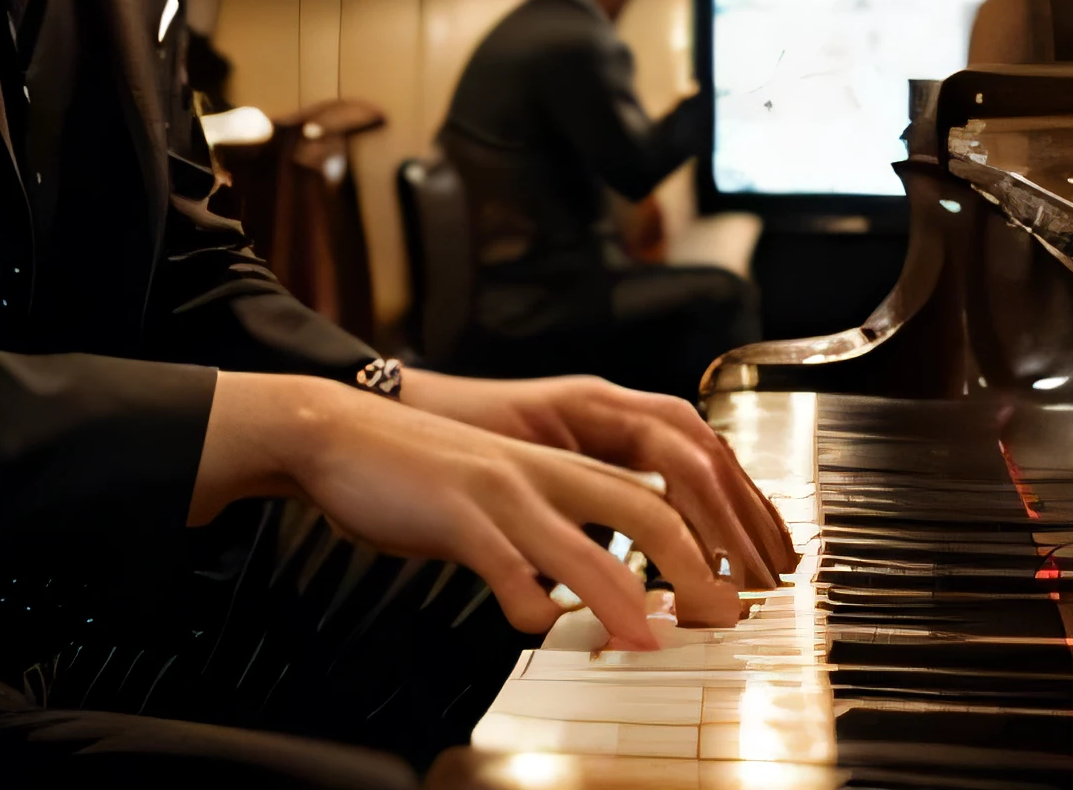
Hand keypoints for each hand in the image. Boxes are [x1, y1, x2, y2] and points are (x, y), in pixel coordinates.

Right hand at [190, 372, 730, 650]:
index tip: (733, 585)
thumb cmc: (420, 470)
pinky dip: (528, 604)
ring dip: (625, 598)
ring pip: (581, 544)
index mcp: (558, 466)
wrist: (339, 432)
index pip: (657, 494)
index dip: (705, 538)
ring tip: (652, 641)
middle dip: (693, 566)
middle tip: (723, 615)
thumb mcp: (502, 487)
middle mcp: (541, 473)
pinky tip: (536, 625)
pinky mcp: (454, 515)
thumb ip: (552, 524)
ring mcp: (500, 492)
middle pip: (644, 509)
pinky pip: (504, 567)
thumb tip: (594, 580)